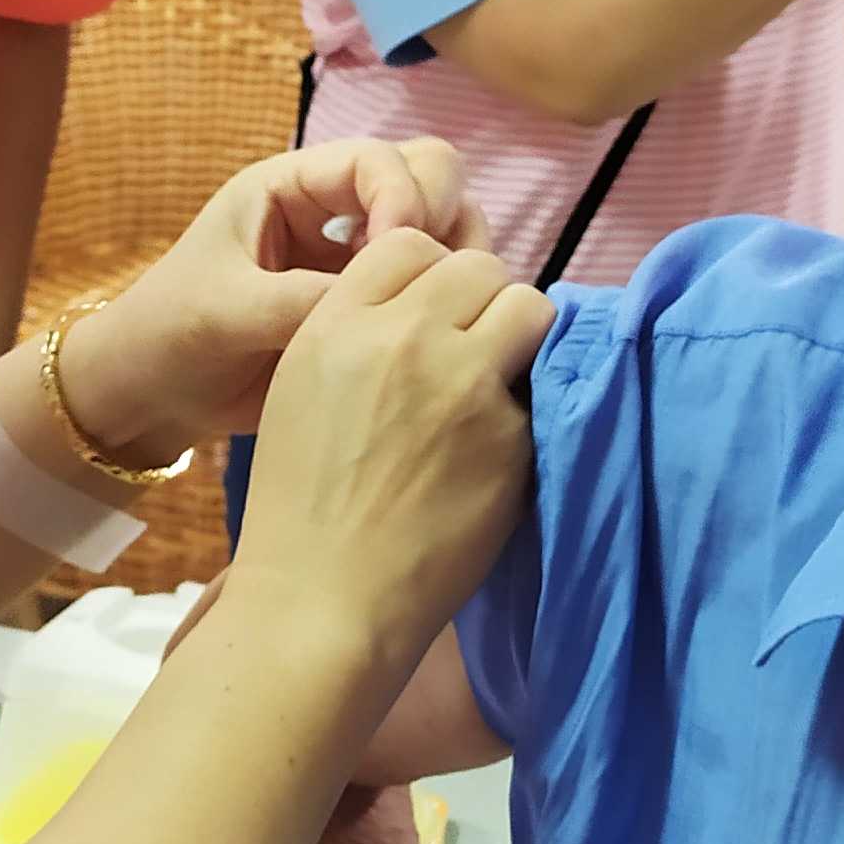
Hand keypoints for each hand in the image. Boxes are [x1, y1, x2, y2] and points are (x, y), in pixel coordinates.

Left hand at [61, 139, 490, 458]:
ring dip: (460, 258)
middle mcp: (337, 211)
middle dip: (444, 218)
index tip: (397, 257)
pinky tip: (444, 337)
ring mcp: (362, 258)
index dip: (402, 198)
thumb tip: (388, 304)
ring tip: (448, 309)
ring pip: (446, 228)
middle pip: (430, 176)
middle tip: (437, 281)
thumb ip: (301, 300)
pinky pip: (435, 286)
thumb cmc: (169, 336)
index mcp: (291, 187)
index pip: (377, 160)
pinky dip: (453, 299)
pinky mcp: (377, 305)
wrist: (154, 399)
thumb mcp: (224, 311)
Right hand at [232, 230, 550, 696]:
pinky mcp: (512, 436)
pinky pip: (542, 386)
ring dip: (520, 334)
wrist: (324, 599)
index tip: (431, 315)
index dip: (428, 276)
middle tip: (473, 350)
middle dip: (482, 300)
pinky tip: (495, 448)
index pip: (408, 243)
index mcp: (337, 324)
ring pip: (529, 305)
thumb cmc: (301, 504)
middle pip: (478, 265)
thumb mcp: (302, 389)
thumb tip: (429, 298)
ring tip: (499, 381)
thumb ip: (359, 331)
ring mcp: (463, 385)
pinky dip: (526, 409)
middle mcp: (402, 339)